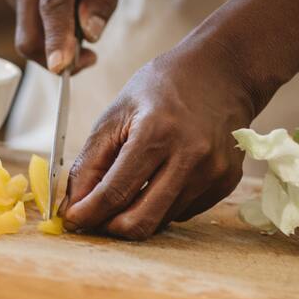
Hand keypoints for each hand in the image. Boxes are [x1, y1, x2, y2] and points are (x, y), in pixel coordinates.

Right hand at [0, 0, 128, 73]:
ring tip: (82, 14)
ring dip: (54, 42)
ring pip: (28, 33)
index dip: (56, 39)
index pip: (52, 5)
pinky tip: (65, 2)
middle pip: (29, 34)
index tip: (60, 67)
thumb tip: (92, 34)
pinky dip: (48, 26)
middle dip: (55, 59)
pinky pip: (28, 20)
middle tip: (89, 58)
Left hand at [61, 42, 264, 239]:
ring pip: (161, 220)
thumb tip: (74, 205)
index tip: (71, 220)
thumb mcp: (117, 113)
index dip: (87, 214)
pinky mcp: (226, 182)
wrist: (223, 71)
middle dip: (110, 227)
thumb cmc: (163, 87)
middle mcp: (190, 157)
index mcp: (157, 133)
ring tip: (132, 184)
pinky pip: (183, 212)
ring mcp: (213, 172)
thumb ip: (91, 161)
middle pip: (140, 222)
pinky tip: (163, 175)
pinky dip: (163, 203)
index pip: (114, 193)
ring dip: (137, 212)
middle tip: (95, 217)